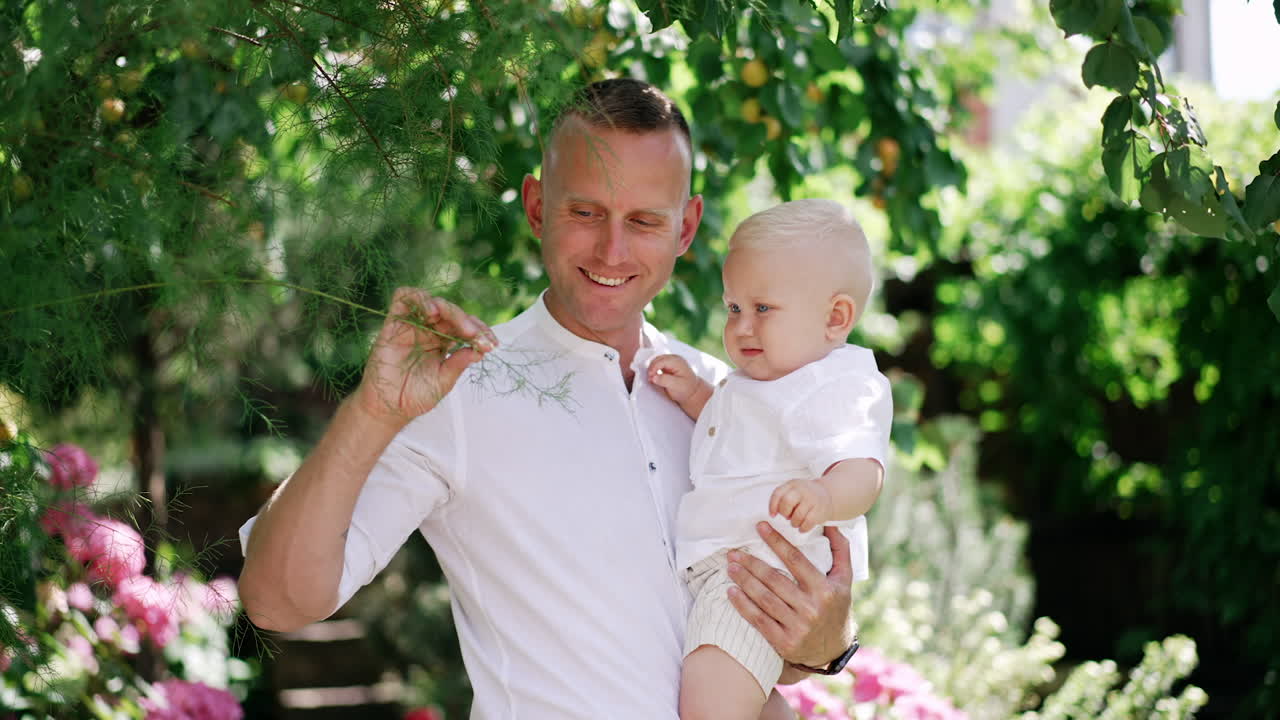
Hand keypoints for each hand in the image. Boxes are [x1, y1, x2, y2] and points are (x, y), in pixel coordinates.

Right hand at [352, 288, 497, 426]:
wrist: (387, 408)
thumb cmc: (415, 397)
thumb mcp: (444, 381)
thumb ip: (458, 364)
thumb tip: (479, 351)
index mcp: (444, 343)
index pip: (465, 327)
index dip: (480, 331)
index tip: (492, 344)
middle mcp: (429, 331)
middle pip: (452, 313)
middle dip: (467, 322)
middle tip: (476, 336)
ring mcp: (412, 325)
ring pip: (432, 302)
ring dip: (448, 309)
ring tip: (459, 325)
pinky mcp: (394, 322)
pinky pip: (404, 297)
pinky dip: (420, 298)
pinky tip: (432, 312)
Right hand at [647, 353, 698, 402]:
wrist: (692, 391)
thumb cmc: (687, 389)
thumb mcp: (676, 386)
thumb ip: (664, 380)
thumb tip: (654, 377)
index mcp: (678, 362)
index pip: (661, 361)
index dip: (654, 368)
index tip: (650, 376)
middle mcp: (674, 359)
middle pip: (658, 359)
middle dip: (651, 368)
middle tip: (650, 378)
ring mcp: (671, 361)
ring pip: (657, 361)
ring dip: (652, 368)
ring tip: (652, 378)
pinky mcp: (668, 365)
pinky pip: (658, 364)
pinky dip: (654, 369)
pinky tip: (654, 376)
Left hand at [726, 523, 854, 667]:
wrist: (832, 651)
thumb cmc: (835, 608)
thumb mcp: (845, 580)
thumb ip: (841, 550)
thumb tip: (830, 524)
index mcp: (825, 589)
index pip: (796, 560)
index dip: (776, 541)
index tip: (760, 527)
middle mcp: (811, 608)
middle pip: (775, 580)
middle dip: (751, 564)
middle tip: (733, 552)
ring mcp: (797, 627)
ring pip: (764, 599)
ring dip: (744, 581)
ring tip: (731, 567)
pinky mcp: (784, 642)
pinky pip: (759, 620)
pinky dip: (743, 605)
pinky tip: (731, 592)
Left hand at [769, 478, 832, 532]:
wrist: (827, 494)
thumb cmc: (805, 495)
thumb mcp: (793, 490)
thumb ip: (782, 497)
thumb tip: (773, 512)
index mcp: (792, 484)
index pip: (778, 493)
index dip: (773, 505)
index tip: (772, 514)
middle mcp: (802, 490)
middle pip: (787, 501)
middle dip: (784, 512)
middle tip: (787, 516)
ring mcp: (812, 500)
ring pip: (798, 515)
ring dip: (794, 522)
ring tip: (795, 522)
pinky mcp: (820, 511)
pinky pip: (808, 522)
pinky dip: (803, 528)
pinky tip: (802, 527)